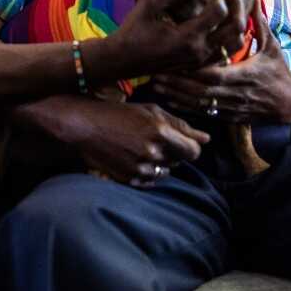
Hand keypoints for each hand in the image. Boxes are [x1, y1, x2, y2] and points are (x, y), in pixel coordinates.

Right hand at [59, 99, 209, 186]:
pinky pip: (150, 180)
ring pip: (166, 172)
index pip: (194, 151)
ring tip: (140, 147)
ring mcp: (140, 168)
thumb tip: (207, 138)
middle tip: (153, 139)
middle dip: (173, 152)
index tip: (182, 142)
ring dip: (160, 162)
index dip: (190, 146)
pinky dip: (146, 171)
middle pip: (180, 162)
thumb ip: (180, 125)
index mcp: (160, 132)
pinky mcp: (129, 179)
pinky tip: (132, 157)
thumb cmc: (118, 113)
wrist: (84, 125)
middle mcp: (152, 152)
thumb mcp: (151, 111)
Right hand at [108, 0, 230, 74]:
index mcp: (188, 37)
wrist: (120, 61)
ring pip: (237, 42)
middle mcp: (200, 51)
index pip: (219, 11)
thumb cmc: (132, 31)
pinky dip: (229, 37)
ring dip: (236, 23)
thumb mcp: (149, 5)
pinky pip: (227, 52)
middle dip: (236, 5)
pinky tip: (218, 25)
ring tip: (226, 10)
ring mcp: (202, 61)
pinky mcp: (200, 66)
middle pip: (237, 27)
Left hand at [152, 0, 290, 123]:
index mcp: (247, 75)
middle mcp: (237, 93)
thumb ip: (258, 23)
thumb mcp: (271, 45)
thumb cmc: (279, 70)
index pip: (217, 74)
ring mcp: (232, 107)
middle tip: (155, 75)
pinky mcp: (229, 117)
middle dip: (178, 85)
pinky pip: (205, 114)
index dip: (195, 71)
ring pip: (200, 105)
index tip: (176, 62)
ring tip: (155, 87)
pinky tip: (169, 100)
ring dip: (177, 96)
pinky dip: (186, 108)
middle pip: (202, 91)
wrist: (289, 103)